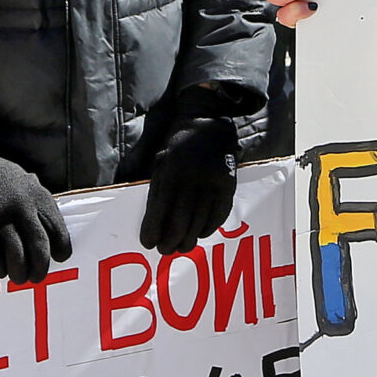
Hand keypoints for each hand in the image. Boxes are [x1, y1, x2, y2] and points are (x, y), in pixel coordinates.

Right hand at [0, 149, 71, 284]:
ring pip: (16, 253)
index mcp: (39, 197)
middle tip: (37, 277)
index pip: (58, 230)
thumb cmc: (2, 178)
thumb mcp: (29, 183)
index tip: (59, 258)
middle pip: (39, 246)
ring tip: (19, 279)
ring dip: (18, 271)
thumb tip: (51, 236)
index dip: (61, 249)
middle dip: (40, 267)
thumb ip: (40, 206)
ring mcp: (1, 216)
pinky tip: (0, 270)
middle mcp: (23, 207)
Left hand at [141, 115, 240, 252]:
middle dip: (171, 240)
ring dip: (190, 239)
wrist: (210, 125)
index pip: (160, 210)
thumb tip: (153, 222)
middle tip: (165, 251)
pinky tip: (201, 234)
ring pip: (200, 221)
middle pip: (181, 221)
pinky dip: (209, 228)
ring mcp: (213, 183)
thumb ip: (158, 189)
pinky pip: (219, 214)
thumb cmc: (179, 146)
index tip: (148, 243)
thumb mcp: (162, 162)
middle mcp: (193, 180)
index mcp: (172, 173)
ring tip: (182, 248)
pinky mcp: (228, 185)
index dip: (153, 230)